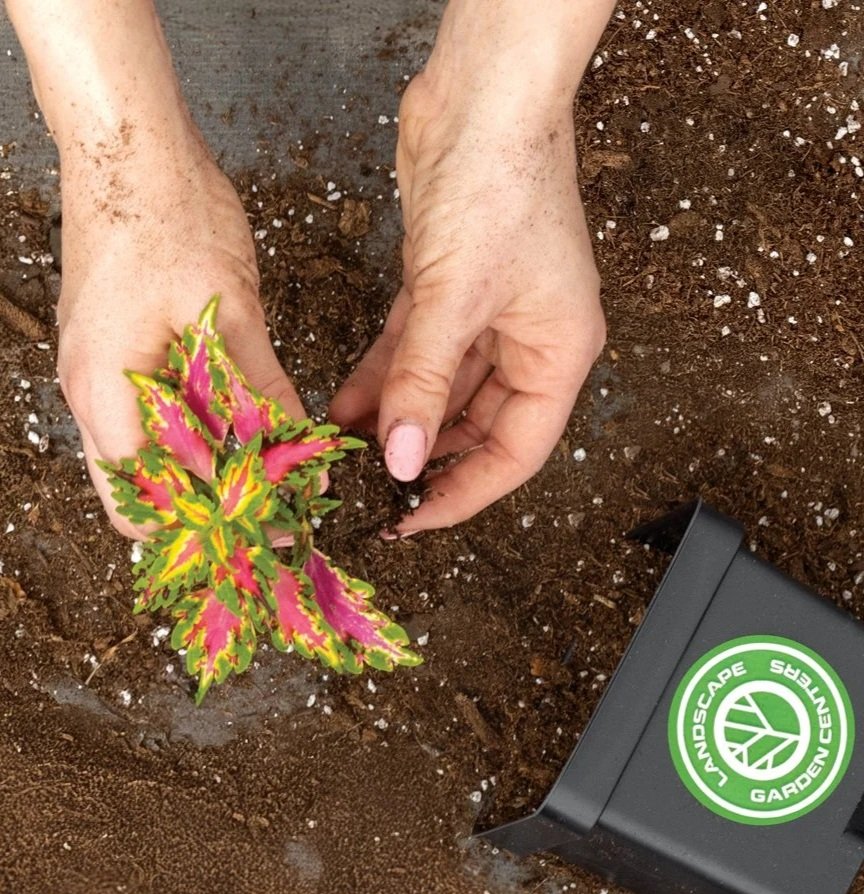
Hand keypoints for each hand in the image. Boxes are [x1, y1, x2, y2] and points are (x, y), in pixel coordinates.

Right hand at [57, 131, 303, 537]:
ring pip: (146, 459)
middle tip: (269, 514)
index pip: (147, 501)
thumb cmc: (170, 216)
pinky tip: (239, 432)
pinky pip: (151, 420)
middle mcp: (90, 396)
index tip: (273, 525)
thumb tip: (298, 448)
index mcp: (107, 393)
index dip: (211, 524)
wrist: (130, 148)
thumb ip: (261, 388)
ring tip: (264, 479)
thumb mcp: (231, 311)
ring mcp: (97, 376)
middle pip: (139, 494)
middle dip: (203, 512)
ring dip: (200, 476)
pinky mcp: (115, 356)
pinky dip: (193, 437)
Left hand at [330, 73, 605, 534]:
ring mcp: (487, 315)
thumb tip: (399, 458)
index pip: (515, 453)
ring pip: (438, 390)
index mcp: (559, 354)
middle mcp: (528, 341)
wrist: (483, 92)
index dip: (464, 493)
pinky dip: (380, 376)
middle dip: (423, 456)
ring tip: (345, 452)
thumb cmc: (502, 182)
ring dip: (393, 418)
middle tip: (371, 489)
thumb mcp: (456, 298)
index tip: (412, 517)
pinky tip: (345, 404)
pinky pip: (413, 352)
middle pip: (475, 427)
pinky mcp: (447, 289)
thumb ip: (422, 382)